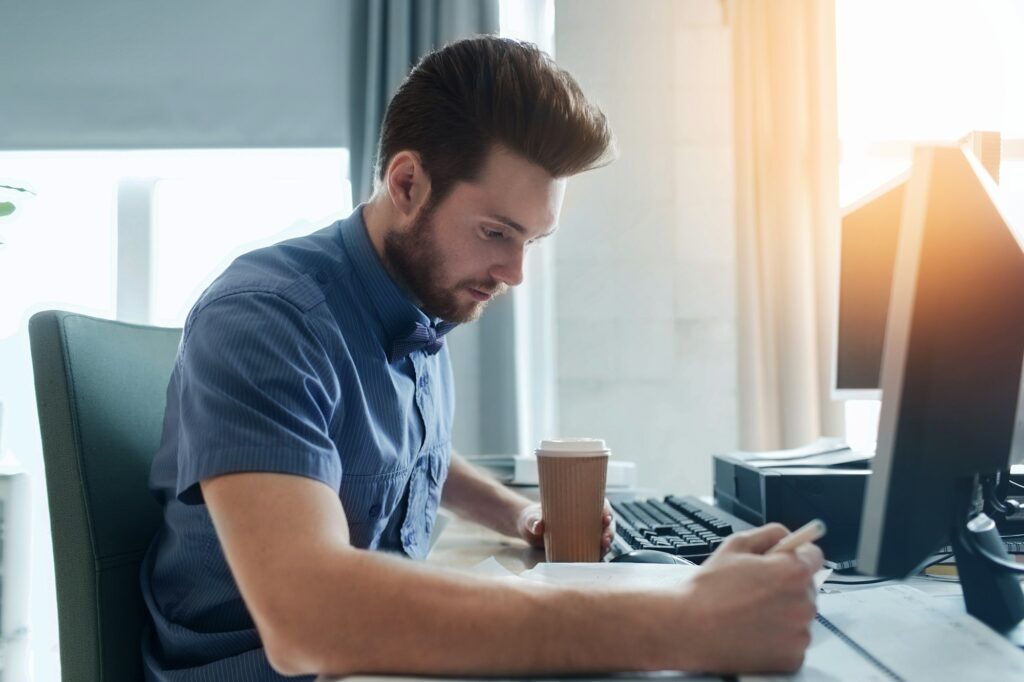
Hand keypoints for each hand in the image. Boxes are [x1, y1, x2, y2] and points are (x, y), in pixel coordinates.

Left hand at [515, 499, 615, 555]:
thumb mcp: (531, 518)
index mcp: (578, 504)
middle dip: (609, 531)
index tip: (605, 518)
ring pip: (602, 536)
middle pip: (604, 522)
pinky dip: (598, 553)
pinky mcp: (580, 545)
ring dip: (606, 543)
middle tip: (605, 539)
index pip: (599, 504)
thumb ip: (533, 521)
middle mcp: (584, 517)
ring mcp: (583, 531)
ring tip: (603, 549)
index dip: (606, 510)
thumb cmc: (531, 518)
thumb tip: (538, 527)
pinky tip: (597, 558)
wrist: (527, 529)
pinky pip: (593, 549)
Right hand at [675, 523, 823, 673]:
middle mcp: (804, 604)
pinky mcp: (792, 658)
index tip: (784, 561)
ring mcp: (800, 635)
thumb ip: (770, 534)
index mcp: (793, 572)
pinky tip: (754, 631)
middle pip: (807, 587)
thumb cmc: (709, 589)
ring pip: (800, 615)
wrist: (689, 628)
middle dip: (787, 585)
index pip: (815, 556)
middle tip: (756, 589)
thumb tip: (788, 537)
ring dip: (783, 612)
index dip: (796, 555)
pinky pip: (793, 641)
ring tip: (751, 612)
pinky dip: (779, 638)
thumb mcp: (736, 545)